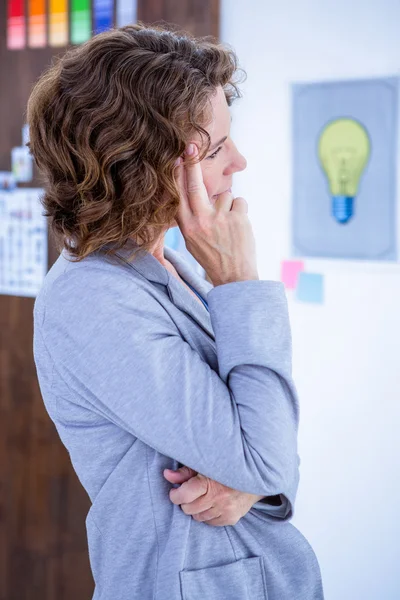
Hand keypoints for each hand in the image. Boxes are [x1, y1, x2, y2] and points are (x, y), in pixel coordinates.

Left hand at [163, 466, 263, 526]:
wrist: (253, 476)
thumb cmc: (224, 468)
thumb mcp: (203, 465)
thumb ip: (184, 472)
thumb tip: (166, 475)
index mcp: (209, 482)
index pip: (184, 495)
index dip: (176, 494)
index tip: (176, 491)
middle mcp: (218, 498)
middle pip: (188, 508)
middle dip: (186, 501)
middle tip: (191, 492)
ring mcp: (225, 510)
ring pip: (197, 517)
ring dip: (197, 508)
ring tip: (203, 497)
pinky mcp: (231, 518)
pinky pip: (209, 522)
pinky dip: (207, 515)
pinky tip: (212, 504)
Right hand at [174, 144, 258, 286]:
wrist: (234, 277)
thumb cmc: (212, 256)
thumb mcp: (193, 240)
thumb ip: (191, 217)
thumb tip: (194, 191)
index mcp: (187, 227)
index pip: (178, 195)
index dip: (176, 175)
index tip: (174, 157)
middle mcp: (201, 221)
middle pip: (195, 185)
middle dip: (191, 164)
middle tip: (190, 146)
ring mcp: (220, 219)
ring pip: (224, 195)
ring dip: (228, 206)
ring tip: (229, 227)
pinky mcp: (238, 218)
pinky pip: (240, 202)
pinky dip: (241, 212)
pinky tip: (239, 228)